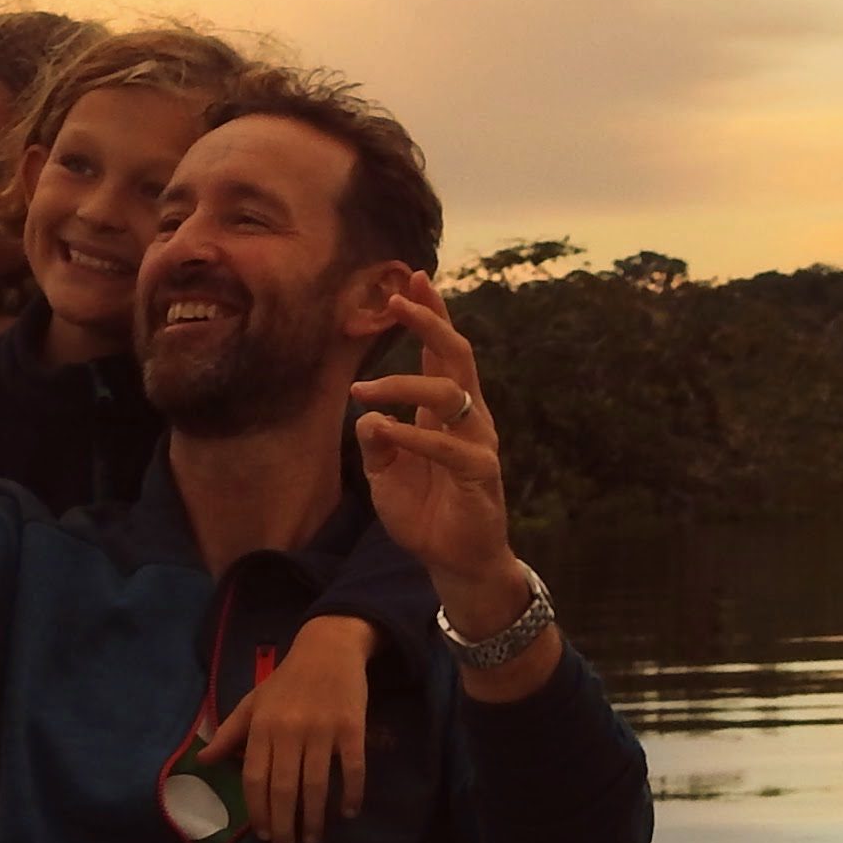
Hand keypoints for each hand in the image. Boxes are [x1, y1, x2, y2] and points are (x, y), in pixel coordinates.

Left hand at [199, 615, 373, 842]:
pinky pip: (354, 768)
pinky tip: (347, 812)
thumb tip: (203, 761)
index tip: (263, 836)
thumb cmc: (287, 680)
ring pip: (317, 784)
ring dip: (314, 819)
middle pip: (285, 789)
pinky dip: (352, 793)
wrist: (328, 647)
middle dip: (284, 826)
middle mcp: (290, 730)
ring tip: (312, 841)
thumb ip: (229, 733)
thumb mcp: (253, 702)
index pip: (255, 778)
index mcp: (263, 726)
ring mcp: (322, 729)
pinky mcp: (352, 727)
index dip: (258, 811)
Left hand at [348, 273, 520, 600]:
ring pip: (449, 392)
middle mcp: (468, 417)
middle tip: (398, 298)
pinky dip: (412, 435)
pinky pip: (447, 444)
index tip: (412, 279)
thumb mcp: (387, 475)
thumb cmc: (425, 514)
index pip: (443, 352)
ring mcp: (478, 441)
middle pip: (456, 355)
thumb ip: (377, 442)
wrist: (456, 563)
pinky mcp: (480, 472)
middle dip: (430, 321)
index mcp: (447, 411)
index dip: (431, 314)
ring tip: (362, 389)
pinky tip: (385, 431)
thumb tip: (365, 417)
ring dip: (403, 383)